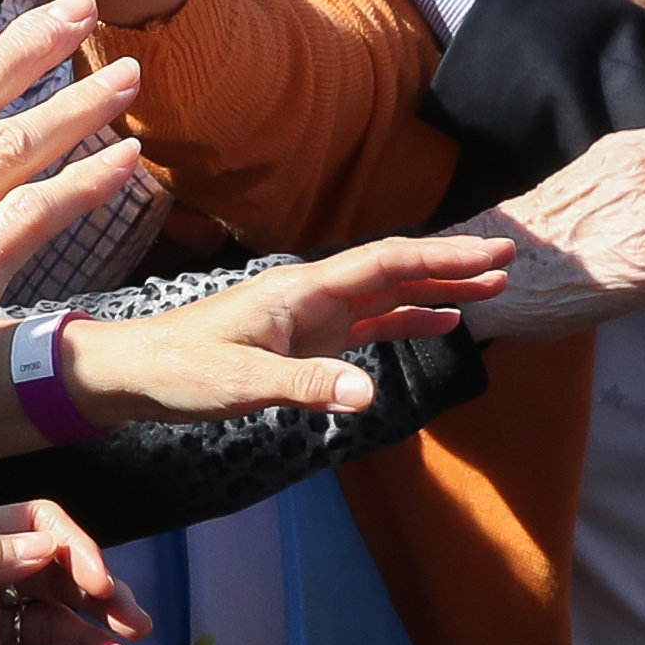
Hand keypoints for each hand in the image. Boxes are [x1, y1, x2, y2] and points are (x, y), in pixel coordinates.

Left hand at [66, 234, 512, 420]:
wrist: (132, 373)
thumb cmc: (179, 372)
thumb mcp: (240, 384)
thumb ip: (306, 385)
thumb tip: (368, 393)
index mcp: (301, 289)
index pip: (385, 263)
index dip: (441, 257)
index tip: (493, 252)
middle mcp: (313, 293)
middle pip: (395, 270)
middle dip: (453, 264)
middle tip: (512, 261)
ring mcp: (312, 315)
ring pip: (388, 294)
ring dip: (438, 290)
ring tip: (492, 291)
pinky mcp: (306, 339)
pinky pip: (369, 323)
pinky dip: (408, 319)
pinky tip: (442, 322)